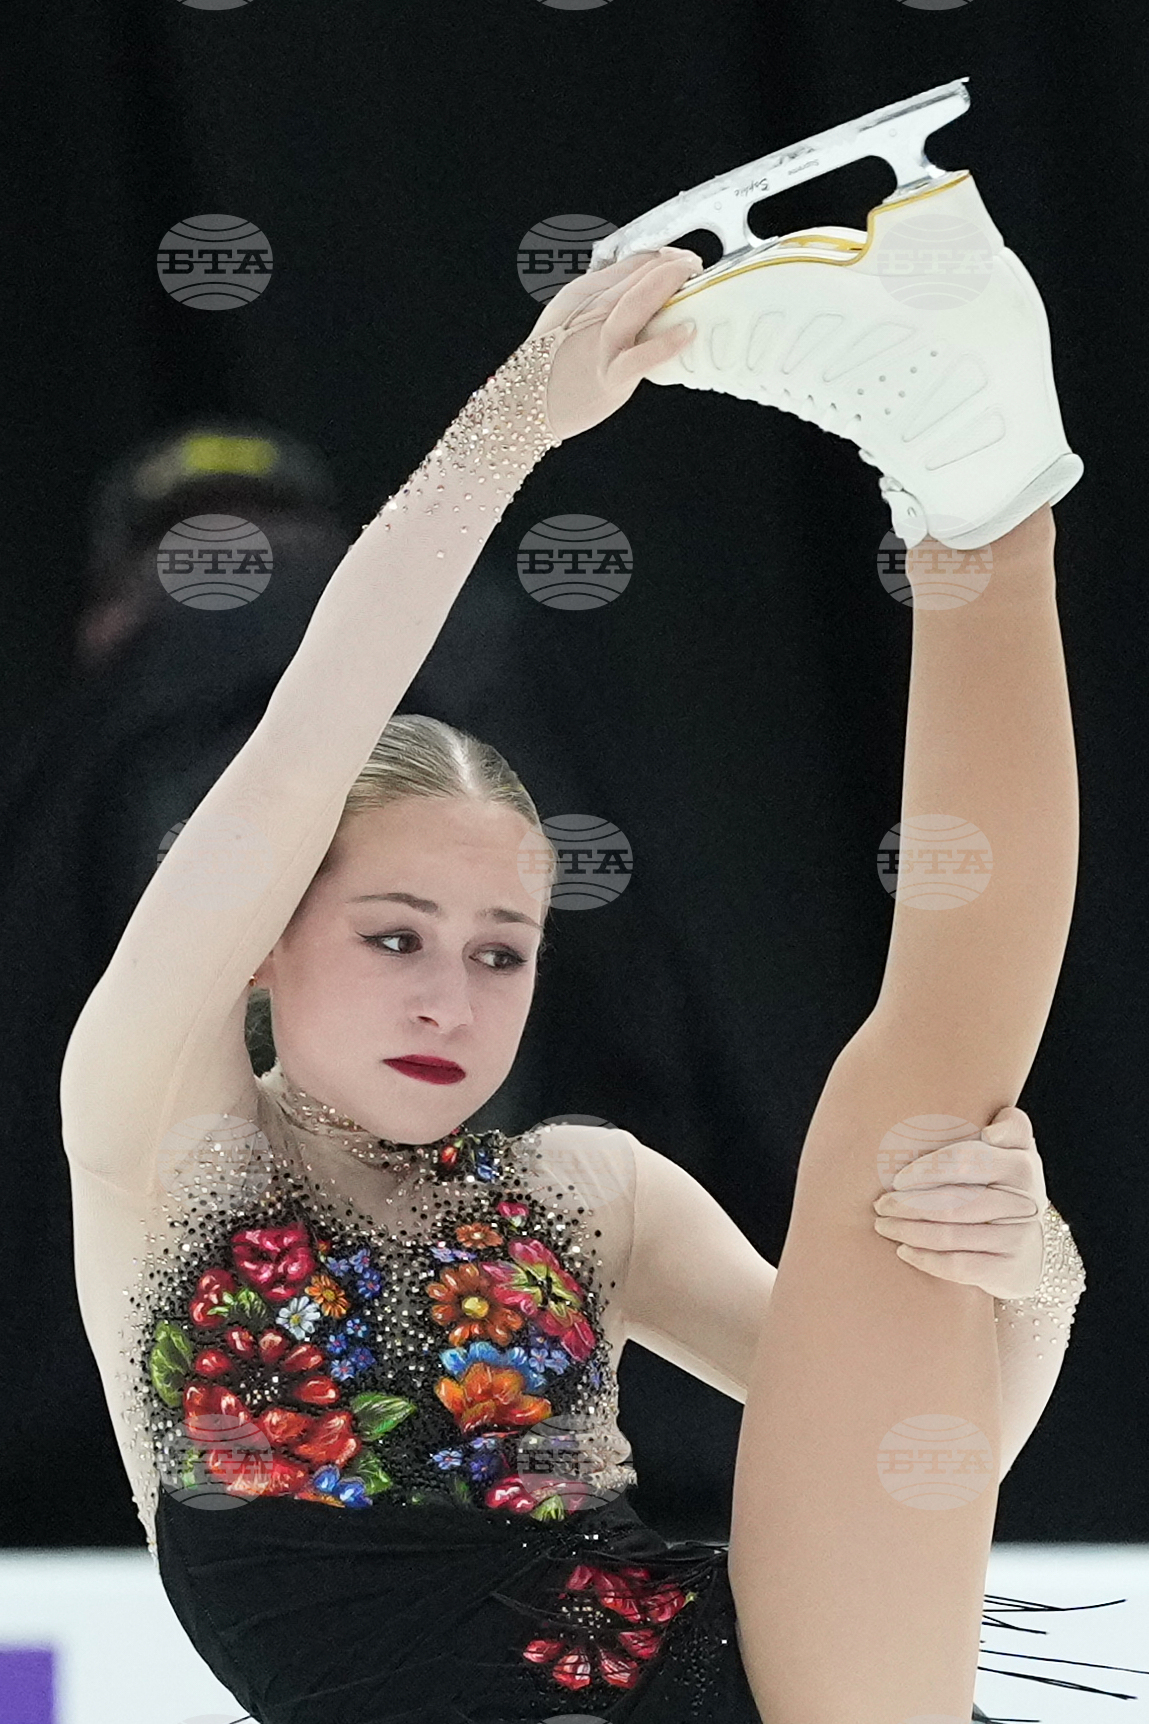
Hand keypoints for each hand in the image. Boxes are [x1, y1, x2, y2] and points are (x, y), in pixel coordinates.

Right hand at [528, 247, 701, 441]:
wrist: (526, 405)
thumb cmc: (553, 365)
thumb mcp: (571, 319)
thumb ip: (604, 300)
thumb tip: (641, 287)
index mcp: (582, 294)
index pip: (630, 264)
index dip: (660, 258)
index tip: (680, 262)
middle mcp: (591, 311)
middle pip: (637, 275)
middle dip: (671, 263)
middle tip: (693, 264)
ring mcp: (602, 342)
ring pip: (638, 301)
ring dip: (670, 283)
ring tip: (694, 278)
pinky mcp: (612, 374)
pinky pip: (643, 355)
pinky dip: (668, 341)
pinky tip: (689, 331)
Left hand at [872, 1105, 1048, 1299]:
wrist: (1030, 1246)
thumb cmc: (1004, 1184)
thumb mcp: (1014, 1150)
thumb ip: (1008, 1126)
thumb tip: (990, 1133)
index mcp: (1020, 1163)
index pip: (965, 1161)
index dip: (927, 1170)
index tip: (897, 1179)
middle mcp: (1025, 1202)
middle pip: (953, 1203)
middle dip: (908, 1204)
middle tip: (879, 1204)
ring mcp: (1018, 1238)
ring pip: (951, 1236)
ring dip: (908, 1230)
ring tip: (883, 1225)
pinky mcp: (1009, 1268)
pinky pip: (960, 1266)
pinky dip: (926, 1259)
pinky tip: (904, 1250)